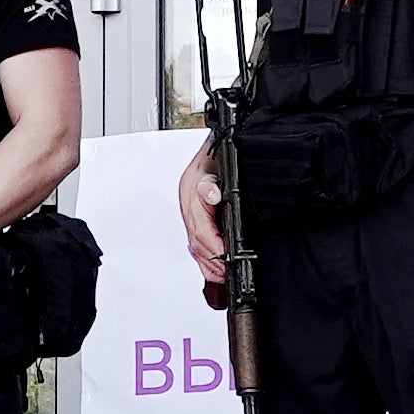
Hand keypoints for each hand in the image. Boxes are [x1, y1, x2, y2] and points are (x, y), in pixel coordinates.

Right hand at [178, 140, 225, 283]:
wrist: (222, 141)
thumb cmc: (222, 153)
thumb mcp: (221, 163)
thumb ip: (213, 182)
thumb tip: (210, 195)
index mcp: (192, 190)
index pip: (200, 226)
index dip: (213, 245)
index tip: (224, 258)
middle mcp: (188, 201)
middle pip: (195, 239)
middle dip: (210, 259)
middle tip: (225, 272)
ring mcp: (190, 208)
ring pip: (194, 242)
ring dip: (207, 260)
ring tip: (220, 273)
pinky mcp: (196, 213)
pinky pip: (194, 239)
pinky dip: (203, 255)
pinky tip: (212, 264)